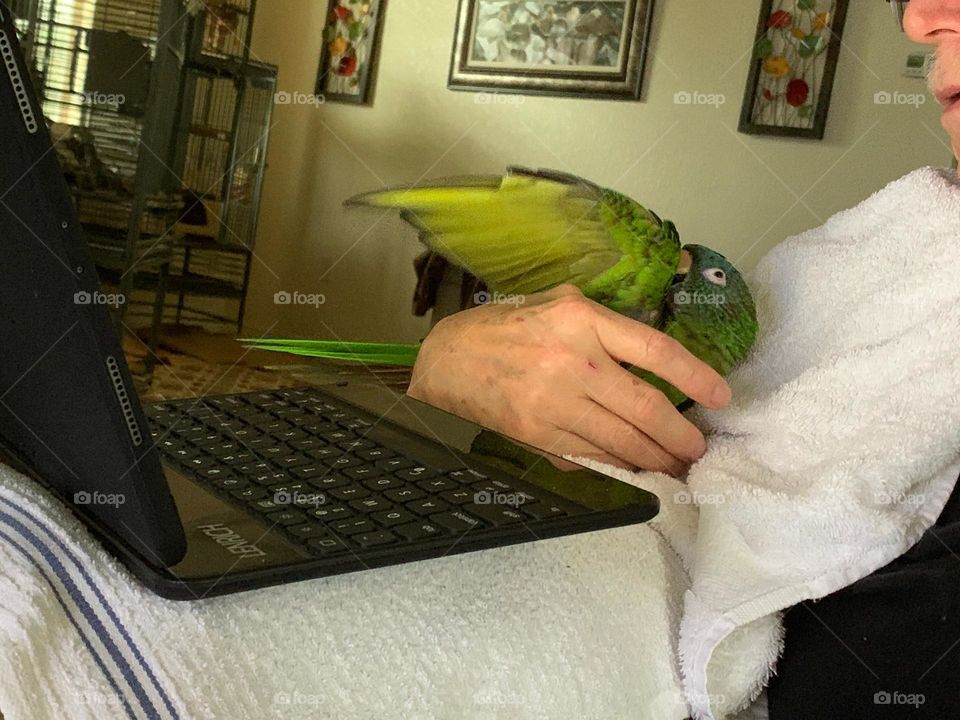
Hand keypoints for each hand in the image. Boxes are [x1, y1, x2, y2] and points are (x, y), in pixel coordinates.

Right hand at [407, 285, 731, 475]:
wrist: (447, 362)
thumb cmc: (506, 328)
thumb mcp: (556, 303)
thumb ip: (603, 322)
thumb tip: (652, 353)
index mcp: (581, 319)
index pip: (655, 351)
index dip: (696, 377)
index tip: (721, 396)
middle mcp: (572, 361)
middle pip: (645, 407)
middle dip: (681, 435)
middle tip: (699, 450)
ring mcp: (553, 403)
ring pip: (621, 441)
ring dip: (656, 459)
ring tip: (676, 466)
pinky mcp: (536, 436)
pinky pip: (589, 458)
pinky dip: (618, 468)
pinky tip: (634, 471)